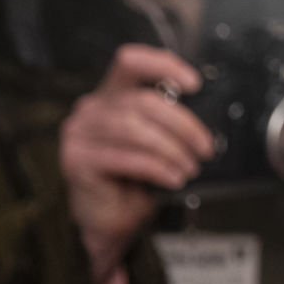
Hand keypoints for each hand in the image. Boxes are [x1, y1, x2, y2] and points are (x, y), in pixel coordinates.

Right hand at [60, 44, 213, 283]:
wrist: (114, 221)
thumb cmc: (138, 179)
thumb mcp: (158, 142)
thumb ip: (168, 120)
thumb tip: (208, 112)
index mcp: (111, 96)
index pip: (130, 62)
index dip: (163, 65)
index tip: (194, 84)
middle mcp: (90, 109)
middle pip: (143, 102)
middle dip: (182, 124)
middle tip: (205, 147)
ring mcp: (78, 134)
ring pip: (135, 129)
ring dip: (171, 149)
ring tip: (190, 166)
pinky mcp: (76, 160)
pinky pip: (124, 157)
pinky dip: (156, 167)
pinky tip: (173, 178)